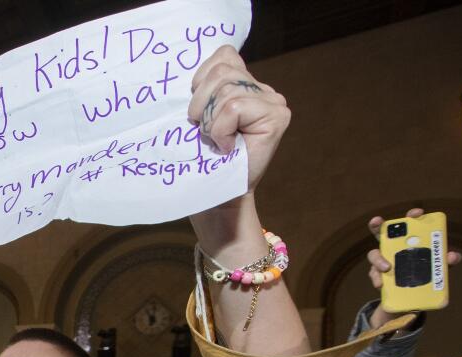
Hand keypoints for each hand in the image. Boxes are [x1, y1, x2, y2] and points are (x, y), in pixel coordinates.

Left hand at [188, 46, 289, 192]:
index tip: (198, 110)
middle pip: (222, 71)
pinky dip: (220, 129)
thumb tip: (185, 70)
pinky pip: (234, 108)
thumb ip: (204, 90)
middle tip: (203, 130)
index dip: (201, 80)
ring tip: (215, 139)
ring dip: (210, 120)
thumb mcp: (198, 116)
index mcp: (246, 83)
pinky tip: (226, 146)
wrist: (217, 195)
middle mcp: (264, 90)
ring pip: (226, 90)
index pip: (223, 55)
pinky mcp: (277, 118)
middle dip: (200, 103)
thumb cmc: (203, 158)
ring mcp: (274, 103)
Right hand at [365, 208, 461, 326]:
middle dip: (377, 226)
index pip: (409, 225)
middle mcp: (392, 248)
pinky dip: (377, 279)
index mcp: (409, 242)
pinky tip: (381, 284)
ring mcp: (382, 261)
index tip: (418, 213)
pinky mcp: (377, 276)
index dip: (412, 216)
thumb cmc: (425, 276)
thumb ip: (445, 261)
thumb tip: (452, 256)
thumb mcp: (437, 268)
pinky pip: (374, 275)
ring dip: (379, 259)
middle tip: (377, 221)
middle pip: (381, 233)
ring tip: (387, 268)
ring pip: (374, 255)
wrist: (412, 298)